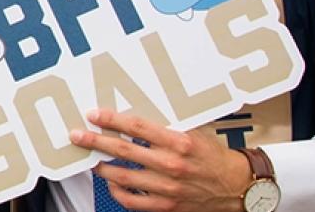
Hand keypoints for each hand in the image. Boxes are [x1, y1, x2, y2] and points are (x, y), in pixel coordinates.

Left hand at [69, 108, 251, 211]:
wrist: (236, 187)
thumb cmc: (214, 157)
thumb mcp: (195, 133)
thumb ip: (168, 124)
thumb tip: (138, 112)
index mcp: (179, 142)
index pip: (137, 127)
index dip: (112, 120)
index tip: (95, 115)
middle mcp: (171, 164)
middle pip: (123, 150)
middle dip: (96, 141)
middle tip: (78, 135)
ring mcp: (167, 187)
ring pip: (121, 176)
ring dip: (100, 166)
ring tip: (90, 159)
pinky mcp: (165, 206)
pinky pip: (131, 200)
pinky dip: (116, 191)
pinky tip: (112, 182)